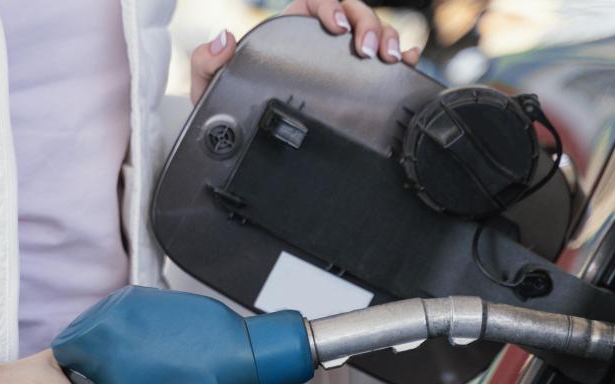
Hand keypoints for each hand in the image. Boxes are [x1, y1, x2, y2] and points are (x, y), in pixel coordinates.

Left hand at [190, 0, 421, 103]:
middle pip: (352, 12)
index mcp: (288, 28)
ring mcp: (338, 57)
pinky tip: (406, 63)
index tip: (337, 31)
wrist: (240, 139)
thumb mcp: (210, 85)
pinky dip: (400, 54)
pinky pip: (381, 59)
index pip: (317, 2)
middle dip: (368, 24)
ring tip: (390, 60)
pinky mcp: (354, 79)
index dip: (333, 8)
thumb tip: (224, 38)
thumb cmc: (227, 107)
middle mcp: (316, 37)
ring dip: (387, 38)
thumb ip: (208, 61)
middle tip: (371, 50)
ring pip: (372, 31)